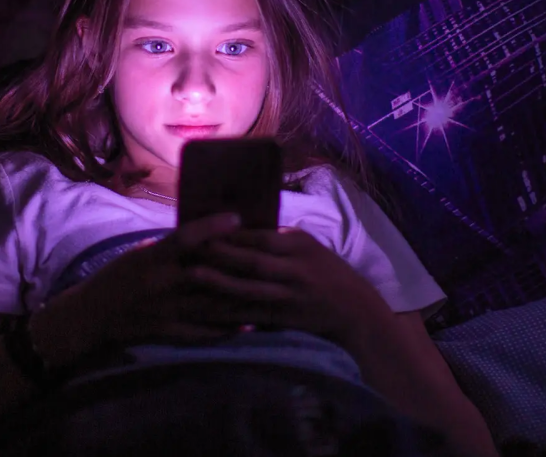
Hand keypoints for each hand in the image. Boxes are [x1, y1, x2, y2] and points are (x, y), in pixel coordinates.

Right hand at [31, 213, 251, 364]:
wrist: (91, 315)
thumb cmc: (117, 276)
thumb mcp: (139, 254)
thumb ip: (169, 248)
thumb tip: (204, 234)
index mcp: (151, 259)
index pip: (185, 238)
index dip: (212, 227)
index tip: (237, 217)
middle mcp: (160, 284)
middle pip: (207, 273)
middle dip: (237, 265)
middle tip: (266, 257)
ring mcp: (166, 311)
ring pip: (211, 305)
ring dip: (241, 299)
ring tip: (269, 291)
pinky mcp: (168, 332)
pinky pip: (203, 332)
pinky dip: (227, 329)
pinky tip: (250, 324)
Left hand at [194, 227, 394, 345]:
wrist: (354, 310)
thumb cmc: (328, 272)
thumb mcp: (309, 247)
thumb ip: (279, 239)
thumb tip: (243, 227)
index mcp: (299, 246)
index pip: (262, 237)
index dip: (233, 234)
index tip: (206, 228)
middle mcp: (294, 270)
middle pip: (252, 261)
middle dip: (221, 254)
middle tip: (191, 247)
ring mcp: (289, 296)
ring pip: (249, 289)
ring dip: (220, 282)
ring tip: (194, 275)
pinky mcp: (284, 318)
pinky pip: (252, 314)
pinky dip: (230, 312)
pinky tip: (209, 309)